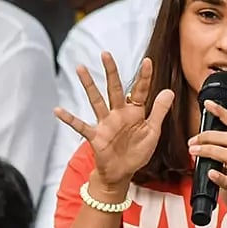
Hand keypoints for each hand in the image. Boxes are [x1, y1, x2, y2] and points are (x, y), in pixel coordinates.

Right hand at [55, 52, 173, 192]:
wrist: (122, 173)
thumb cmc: (137, 152)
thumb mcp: (153, 132)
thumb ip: (160, 111)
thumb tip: (169, 91)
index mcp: (135, 112)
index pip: (140, 91)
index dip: (144, 77)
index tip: (148, 61)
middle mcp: (118, 114)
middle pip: (115, 89)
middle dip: (111, 71)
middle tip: (106, 54)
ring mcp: (105, 123)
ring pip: (96, 100)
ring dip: (89, 85)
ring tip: (81, 68)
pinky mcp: (96, 136)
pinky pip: (81, 126)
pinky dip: (69, 119)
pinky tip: (58, 111)